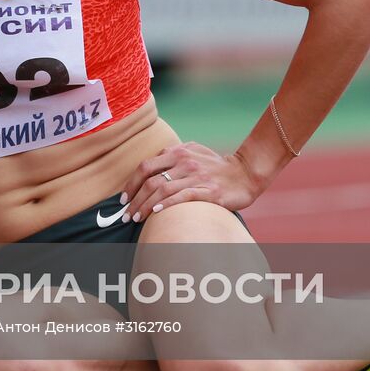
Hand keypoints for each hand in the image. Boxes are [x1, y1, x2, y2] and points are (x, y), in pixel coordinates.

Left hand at [121, 141, 260, 220]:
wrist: (245, 174)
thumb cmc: (216, 166)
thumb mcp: (193, 152)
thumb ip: (173, 155)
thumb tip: (150, 167)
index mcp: (178, 152)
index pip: (145, 166)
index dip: (131, 183)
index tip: (124, 199)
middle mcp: (184, 162)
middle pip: (150, 180)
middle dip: (134, 199)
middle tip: (126, 214)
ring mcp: (196, 176)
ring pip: (162, 190)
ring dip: (145, 206)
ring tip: (136, 218)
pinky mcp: (208, 191)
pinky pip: (182, 197)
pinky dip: (166, 204)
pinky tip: (155, 212)